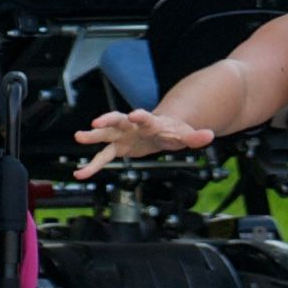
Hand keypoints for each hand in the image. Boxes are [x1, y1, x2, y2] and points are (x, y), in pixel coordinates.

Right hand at [71, 107, 214, 177]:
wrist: (163, 130)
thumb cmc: (173, 131)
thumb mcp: (186, 134)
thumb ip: (196, 137)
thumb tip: (209, 135)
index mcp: (150, 122)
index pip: (145, 118)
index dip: (140, 116)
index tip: (134, 114)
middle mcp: (133, 126)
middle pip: (119, 120)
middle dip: (108, 120)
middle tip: (96, 122)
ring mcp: (123, 136)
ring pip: (106, 135)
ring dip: (92, 136)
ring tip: (79, 137)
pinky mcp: (118, 147)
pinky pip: (103, 157)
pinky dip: (92, 166)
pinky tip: (81, 173)